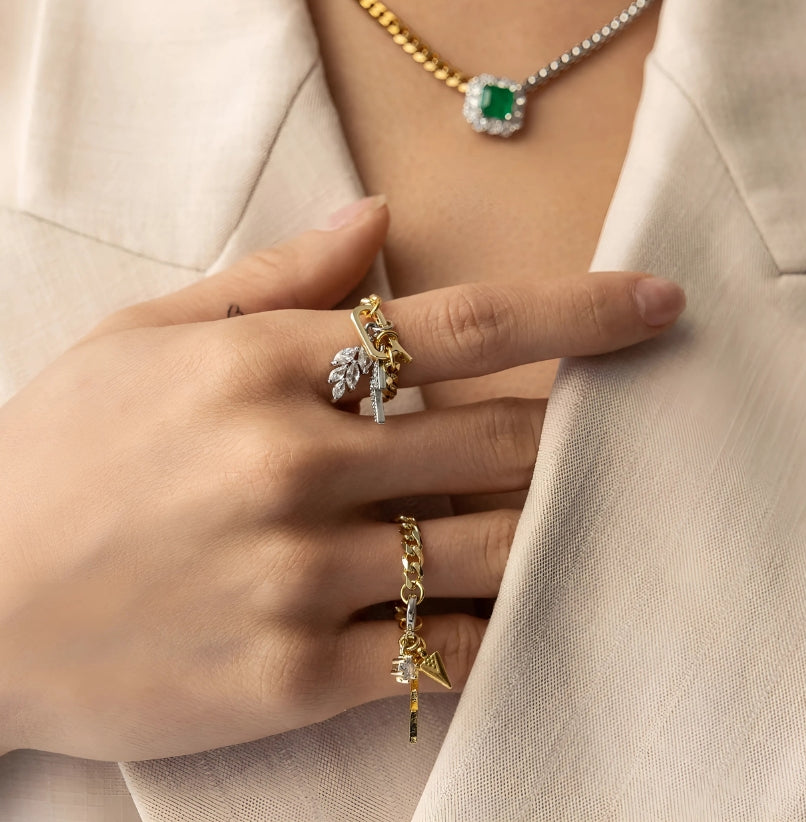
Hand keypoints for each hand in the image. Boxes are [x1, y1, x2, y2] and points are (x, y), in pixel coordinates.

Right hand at [0, 195, 685, 761]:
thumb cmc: (59, 454)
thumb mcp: (147, 337)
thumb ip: (275, 279)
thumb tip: (378, 220)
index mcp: (268, 367)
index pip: (466, 326)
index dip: (580, 311)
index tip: (655, 305)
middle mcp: (298, 465)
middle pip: (500, 445)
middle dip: (558, 441)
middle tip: (583, 438)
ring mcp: (300, 577)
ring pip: (487, 551)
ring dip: (532, 531)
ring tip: (539, 520)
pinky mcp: (292, 675)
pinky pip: (439, 652)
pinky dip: (480, 625)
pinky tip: (480, 606)